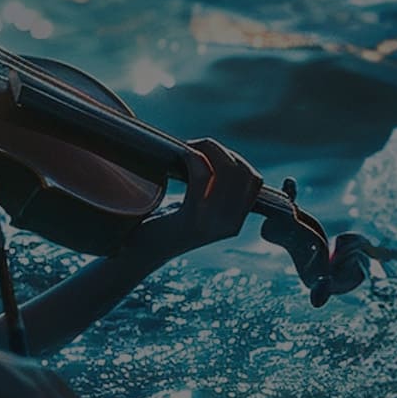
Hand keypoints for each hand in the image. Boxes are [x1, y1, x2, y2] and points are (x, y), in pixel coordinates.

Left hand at [131, 137, 263, 260]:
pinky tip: (181, 154)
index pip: (254, 181)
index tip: (212, 153)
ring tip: (189, 148)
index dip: (236, 159)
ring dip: (207, 149)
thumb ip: (213, 192)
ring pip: (226, 171)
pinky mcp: (192, 219)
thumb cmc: (164, 224)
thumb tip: (214, 153)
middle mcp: (231, 224)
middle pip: (242, 172)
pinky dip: (193, 158)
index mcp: (235, 221)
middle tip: (197, 146)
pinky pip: (202, 176)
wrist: (142, 251)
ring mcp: (213, 223)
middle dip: (220, 150)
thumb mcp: (198, 209)